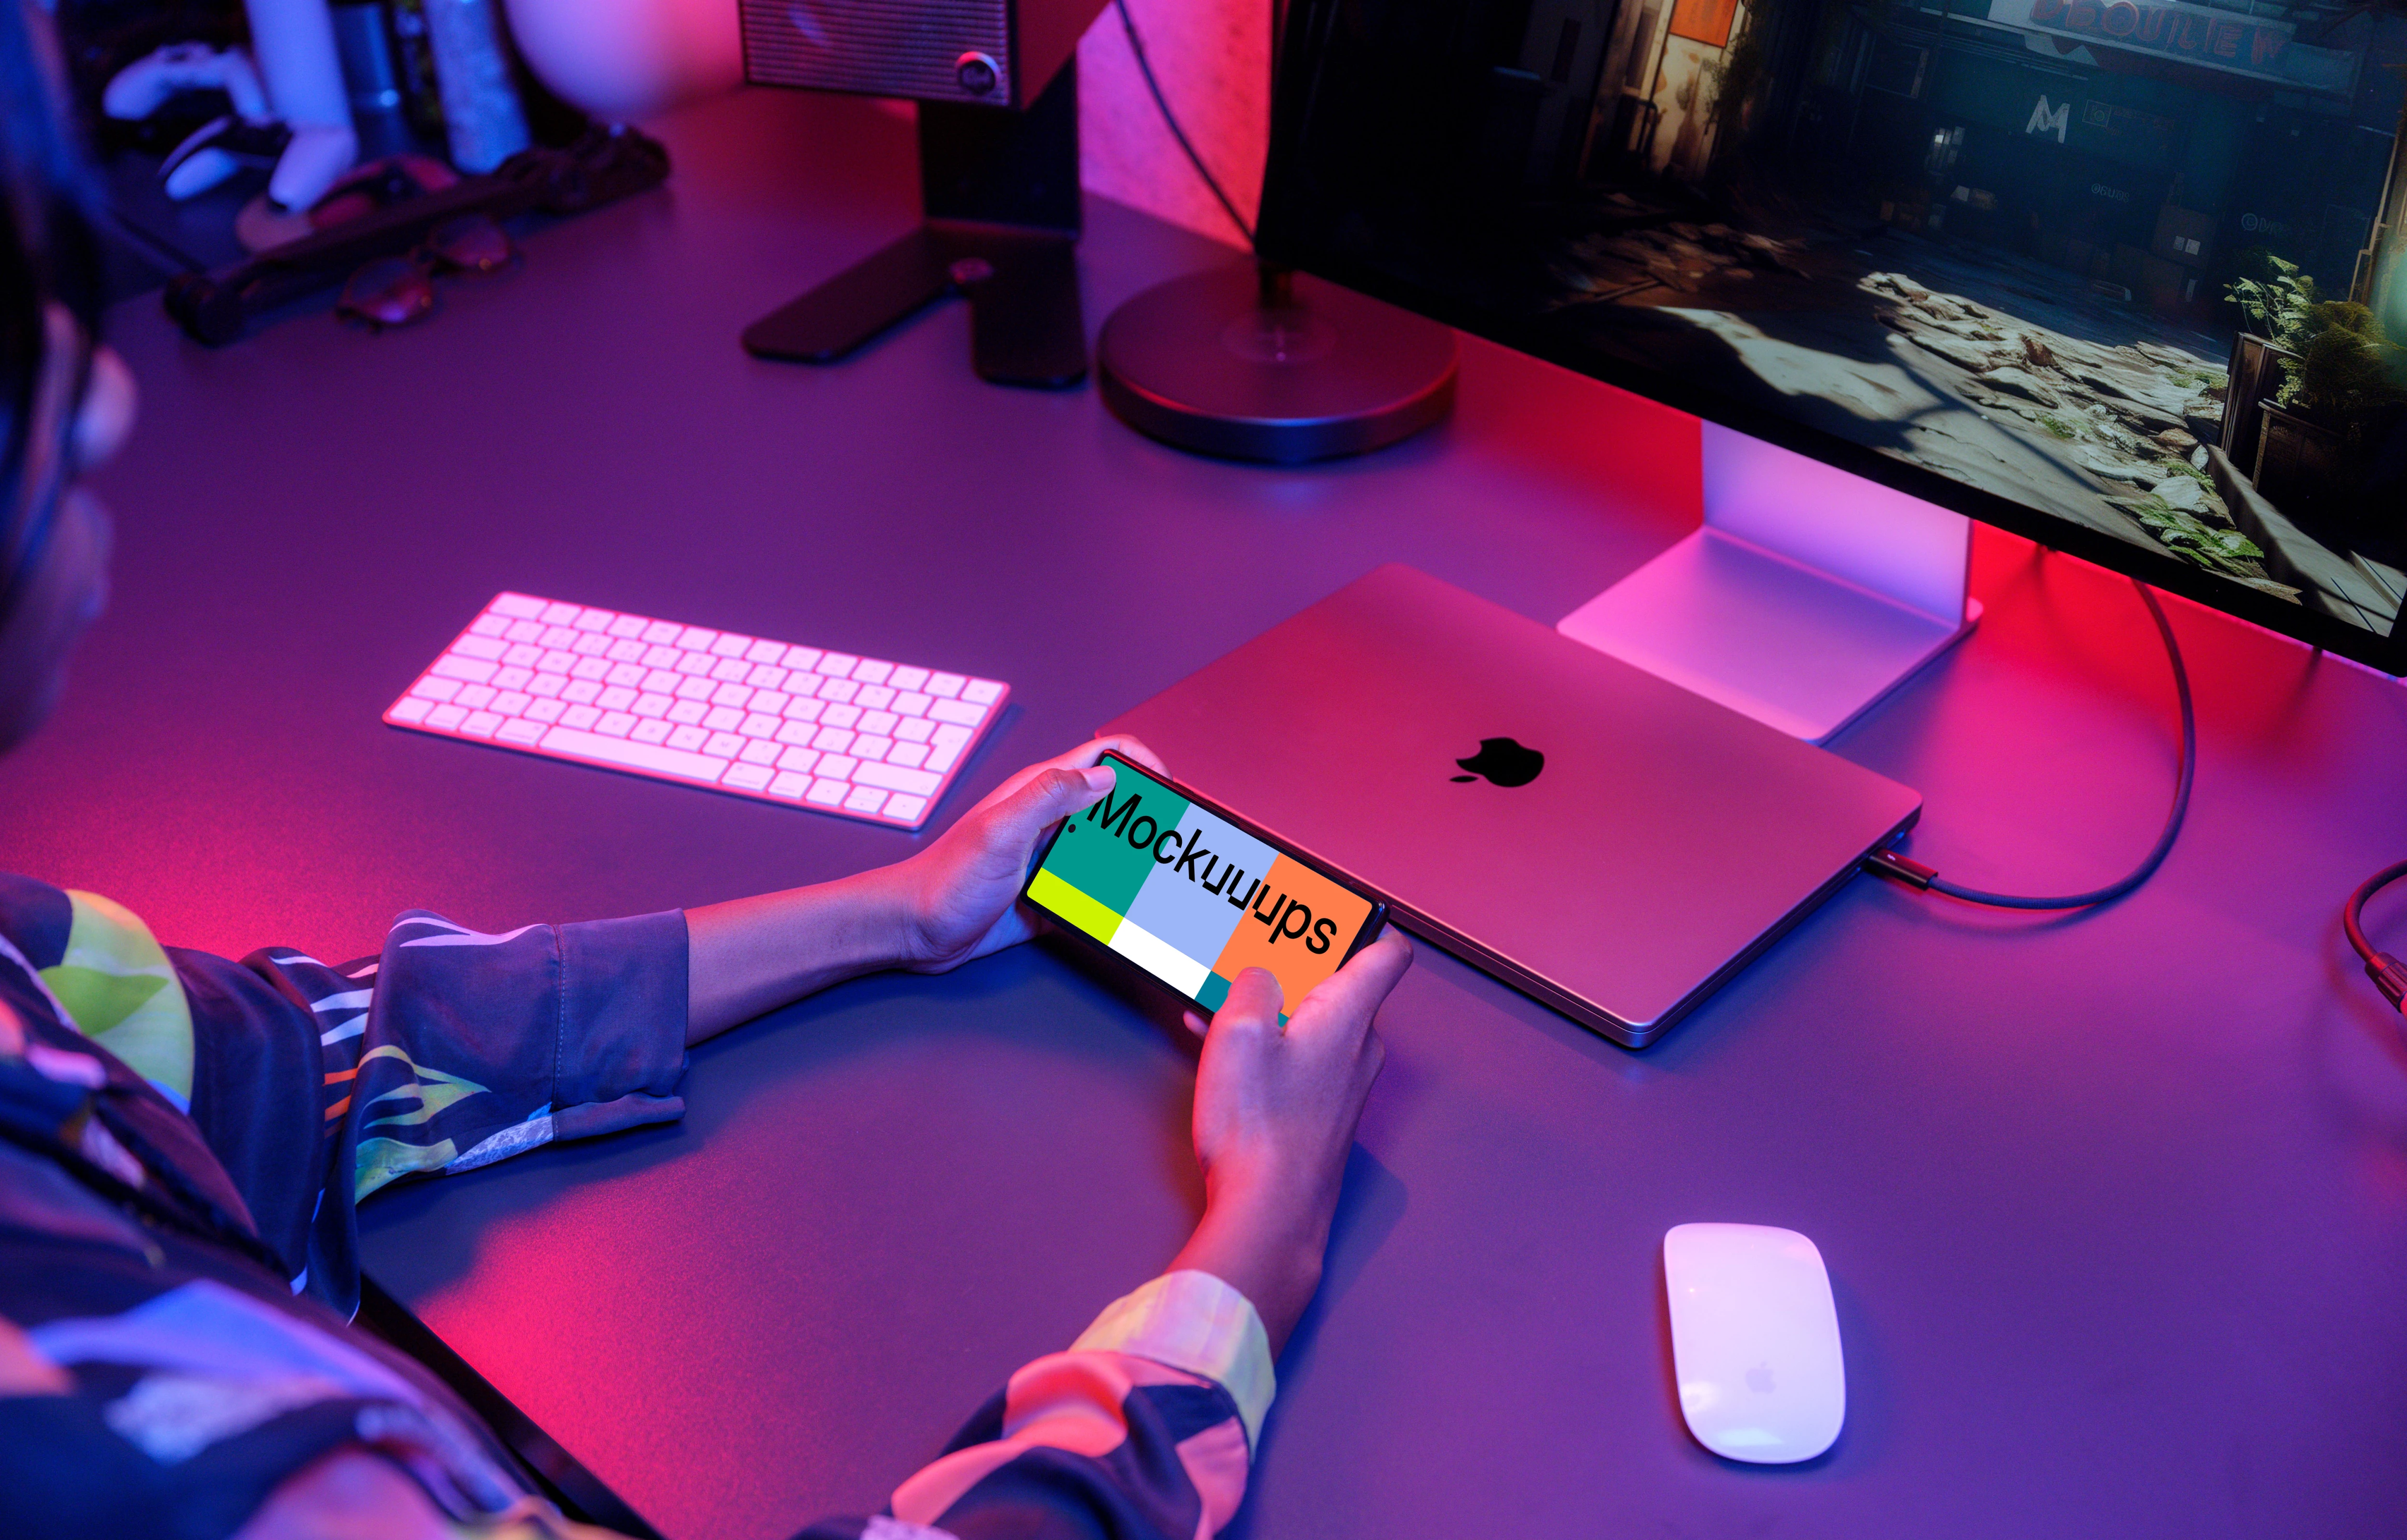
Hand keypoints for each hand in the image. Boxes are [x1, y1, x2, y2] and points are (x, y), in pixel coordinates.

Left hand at [893, 735, 1168, 972]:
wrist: (915, 932)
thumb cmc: (946, 880)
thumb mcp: (1000, 831)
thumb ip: (1050, 796)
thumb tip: (1106, 776)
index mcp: (1040, 793)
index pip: (1104, 756)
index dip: (1142, 762)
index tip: (1168, 791)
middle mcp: (1052, 821)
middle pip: (1118, 804)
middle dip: (1151, 816)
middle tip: (1177, 842)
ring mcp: (1053, 858)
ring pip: (1113, 849)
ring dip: (1140, 859)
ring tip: (1166, 878)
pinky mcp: (1053, 894)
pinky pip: (1098, 889)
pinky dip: (1121, 896)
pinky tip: (1136, 909)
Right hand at [1166, 931, 1412, 1353]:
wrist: (1269, 1213)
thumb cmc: (1260, 1127)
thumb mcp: (1240, 1032)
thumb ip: (1254, 985)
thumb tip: (1262, 975)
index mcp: (1349, 1016)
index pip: (1387, 954)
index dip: (1364, 925)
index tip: (1326, 914)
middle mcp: (1358, 1049)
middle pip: (1338, 986)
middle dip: (1290, 967)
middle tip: (1246, 953)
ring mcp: (1343, 1086)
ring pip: (1311, 1025)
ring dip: (1268, 1008)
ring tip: (1215, 1001)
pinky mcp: (1322, 1116)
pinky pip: (1299, 1062)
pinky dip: (1266, 1047)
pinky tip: (1219, 1048)